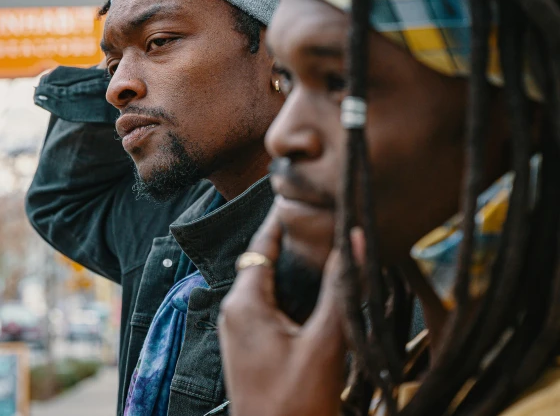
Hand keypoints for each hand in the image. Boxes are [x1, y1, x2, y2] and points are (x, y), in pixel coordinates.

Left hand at [219, 207, 361, 415]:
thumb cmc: (296, 404)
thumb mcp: (324, 343)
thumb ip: (340, 290)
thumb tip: (355, 240)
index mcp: (244, 303)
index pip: (261, 244)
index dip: (282, 219)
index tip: (303, 195)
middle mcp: (235, 311)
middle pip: (264, 261)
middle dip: (294, 242)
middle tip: (327, 220)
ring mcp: (241, 331)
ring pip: (269, 284)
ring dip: (295, 269)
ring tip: (329, 248)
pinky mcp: (251, 347)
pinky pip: (270, 306)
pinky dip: (293, 294)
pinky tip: (320, 293)